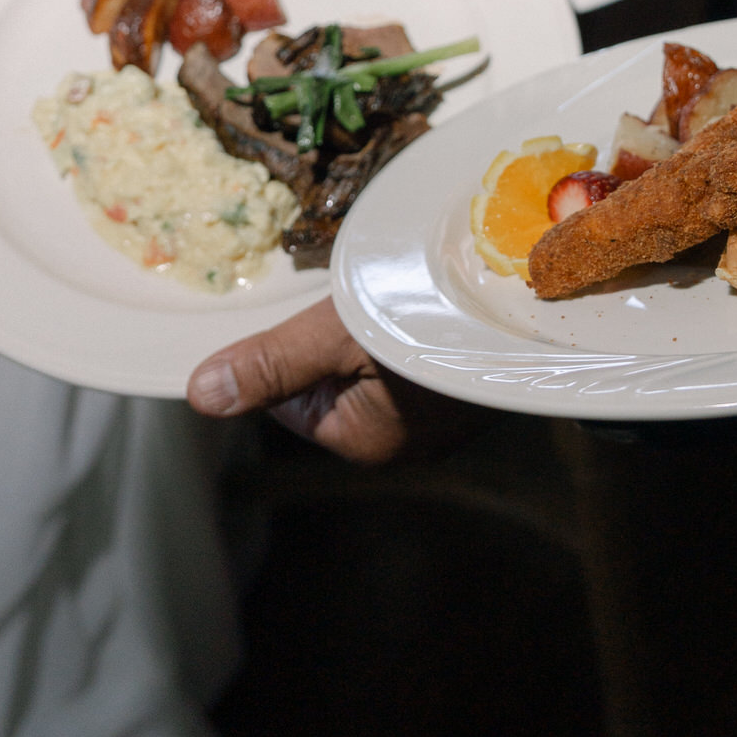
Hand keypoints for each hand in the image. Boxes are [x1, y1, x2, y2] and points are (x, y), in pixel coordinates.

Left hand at [187, 296, 484, 463]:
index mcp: (364, 440)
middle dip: (333, 336)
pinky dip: (408, 328)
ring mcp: (439, 415)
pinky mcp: (465, 385)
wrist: (536, 299)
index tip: (319, 314)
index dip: (290, 349)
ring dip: (371, 328)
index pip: (288, 398)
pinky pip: (413, 358)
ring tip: (395, 295)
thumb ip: (270, 364)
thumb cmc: (433, 319)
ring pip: (371, 366)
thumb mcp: (335, 335)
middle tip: (360, 298)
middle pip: (330, 381)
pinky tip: (424, 302)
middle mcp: (402, 439)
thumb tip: (200, 395)